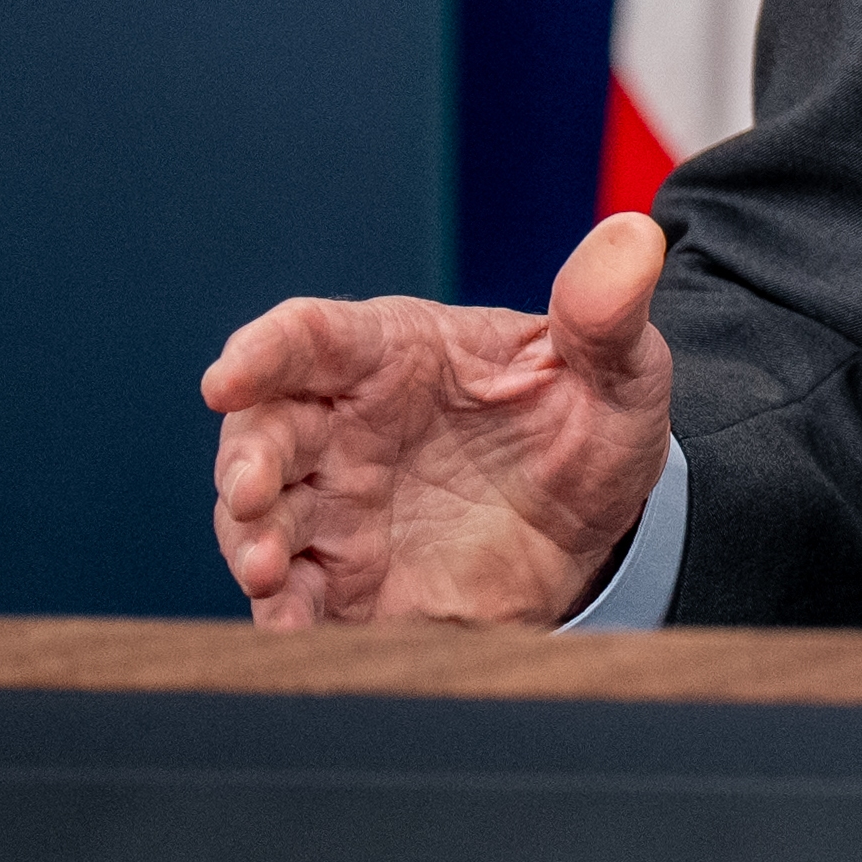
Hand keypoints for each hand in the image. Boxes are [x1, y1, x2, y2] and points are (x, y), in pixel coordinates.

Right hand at [203, 212, 676, 629]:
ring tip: (266, 568)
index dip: (262, 352)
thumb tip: (632, 235)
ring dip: (250, 540)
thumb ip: (608, 313)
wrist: (602, 531)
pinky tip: (291, 626)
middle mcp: (348, 426)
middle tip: (253, 490)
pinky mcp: (348, 579)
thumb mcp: (618, 371)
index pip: (312, 337)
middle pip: (265, 429)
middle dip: (246, 458)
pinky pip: (298, 594)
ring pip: (262, 515)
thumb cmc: (589, 427)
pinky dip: (284, 612)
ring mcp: (341, 505)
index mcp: (396, 352)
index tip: (228, 377)